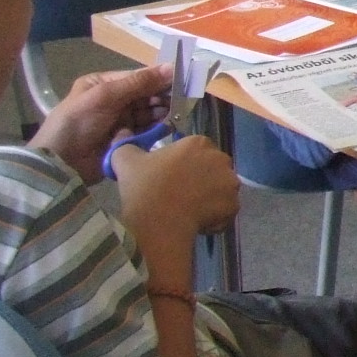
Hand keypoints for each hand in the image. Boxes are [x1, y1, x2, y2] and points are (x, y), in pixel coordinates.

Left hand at [31, 65, 171, 182]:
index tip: (182, 78)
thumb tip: (172, 66)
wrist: (62, 162)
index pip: (137, 77)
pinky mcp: (126, 140)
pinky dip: (159, 127)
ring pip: (148, 112)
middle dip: (162, 95)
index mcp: (103, 84)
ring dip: (162, 111)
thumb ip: (138, 82)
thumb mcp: (106, 96)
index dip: (158, 77)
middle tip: (182, 98)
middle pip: (145, 94)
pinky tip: (170, 125)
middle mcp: (113, 100)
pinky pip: (147, 130)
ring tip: (177, 112)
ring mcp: (120, 121)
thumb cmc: (79, 122)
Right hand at [111, 134, 240, 238]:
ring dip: (209, 198)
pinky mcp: (235, 206)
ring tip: (187, 210)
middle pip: (212, 168)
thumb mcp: (126, 161)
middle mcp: (221, 159)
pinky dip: (215, 216)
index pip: (197, 150)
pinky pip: (225, 210)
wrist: (159, 223)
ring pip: (221, 189)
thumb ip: (125, 144)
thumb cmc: (144, 188)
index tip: (172, 177)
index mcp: (199, 143)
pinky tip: (196, 222)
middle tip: (180, 194)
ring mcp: (231, 183)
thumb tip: (122, 133)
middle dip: (201, 179)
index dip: (185, 164)